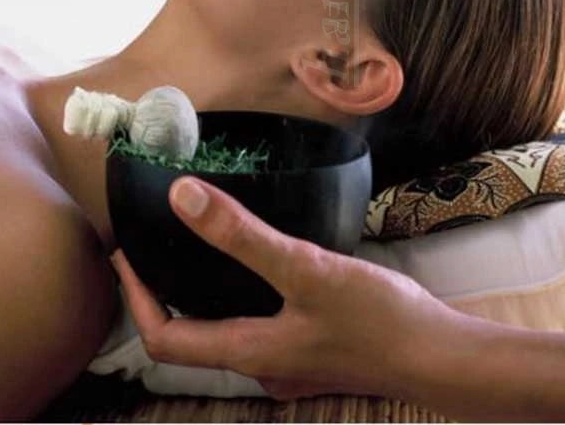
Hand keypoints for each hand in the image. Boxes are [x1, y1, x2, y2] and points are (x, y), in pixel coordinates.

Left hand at [111, 177, 455, 400]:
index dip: (137, 299)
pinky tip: (269, 266)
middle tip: (158, 246)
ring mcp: (292, 364)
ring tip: (205, 247)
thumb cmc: (375, 318)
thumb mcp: (305, 268)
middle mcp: (263, 367)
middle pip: (194, 337)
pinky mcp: (319, 351)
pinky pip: (264, 324)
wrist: (440, 356)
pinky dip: (246, 296)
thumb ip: (243, 235)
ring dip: (207, 295)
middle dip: (168, 294)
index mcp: (249, 354)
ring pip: (231, 331)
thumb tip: (181, 198)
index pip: (165, 338)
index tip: (124, 256)